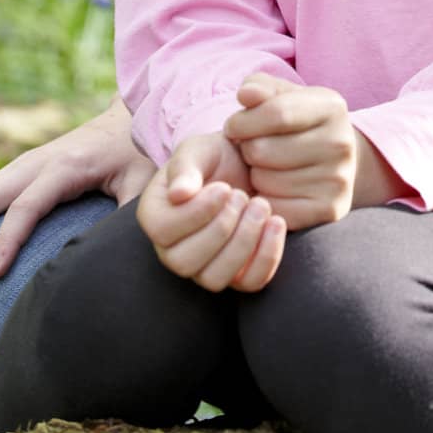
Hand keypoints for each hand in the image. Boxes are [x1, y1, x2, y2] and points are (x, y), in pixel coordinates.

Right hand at [0, 95, 153, 278]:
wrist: (129, 117)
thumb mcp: (141, 182)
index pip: (25, 207)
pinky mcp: (25, 165)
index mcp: (66, 167)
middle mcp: (39, 160)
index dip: (7, 242)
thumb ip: (130, 213)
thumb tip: (118, 252)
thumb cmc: (137, 153)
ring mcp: (28, 160)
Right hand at [137, 132, 284, 292]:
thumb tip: (178, 194)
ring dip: (243, 242)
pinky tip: (276, 222)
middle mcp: (172, 250)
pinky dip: (267, 256)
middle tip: (241, 195)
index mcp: (155, 217)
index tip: (224, 188)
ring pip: (214, 279)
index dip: (196, 213)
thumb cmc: (215, 156)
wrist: (246, 163)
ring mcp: (204, 266)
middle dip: (221, 228)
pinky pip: (249, 283)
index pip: (163, 231)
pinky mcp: (237, 273)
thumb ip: (185, 167)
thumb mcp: (198, 149)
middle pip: (184, 262)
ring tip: (261, 205)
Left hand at [224, 73, 357, 228]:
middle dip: (246, 149)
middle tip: (254, 149)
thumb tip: (245, 95)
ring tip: (266, 167)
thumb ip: (259, 87)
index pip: (275, 113)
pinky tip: (273, 188)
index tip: (233, 127)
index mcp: (332, 107)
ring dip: (254, 175)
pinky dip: (264, 199)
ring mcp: (338, 179)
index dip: (242, 122)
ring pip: (264, 180)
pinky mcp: (329, 209)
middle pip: (263, 150)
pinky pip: (274, 207)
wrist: (332, 161)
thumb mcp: (281, 96)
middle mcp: (341, 142)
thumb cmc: (295, 123)